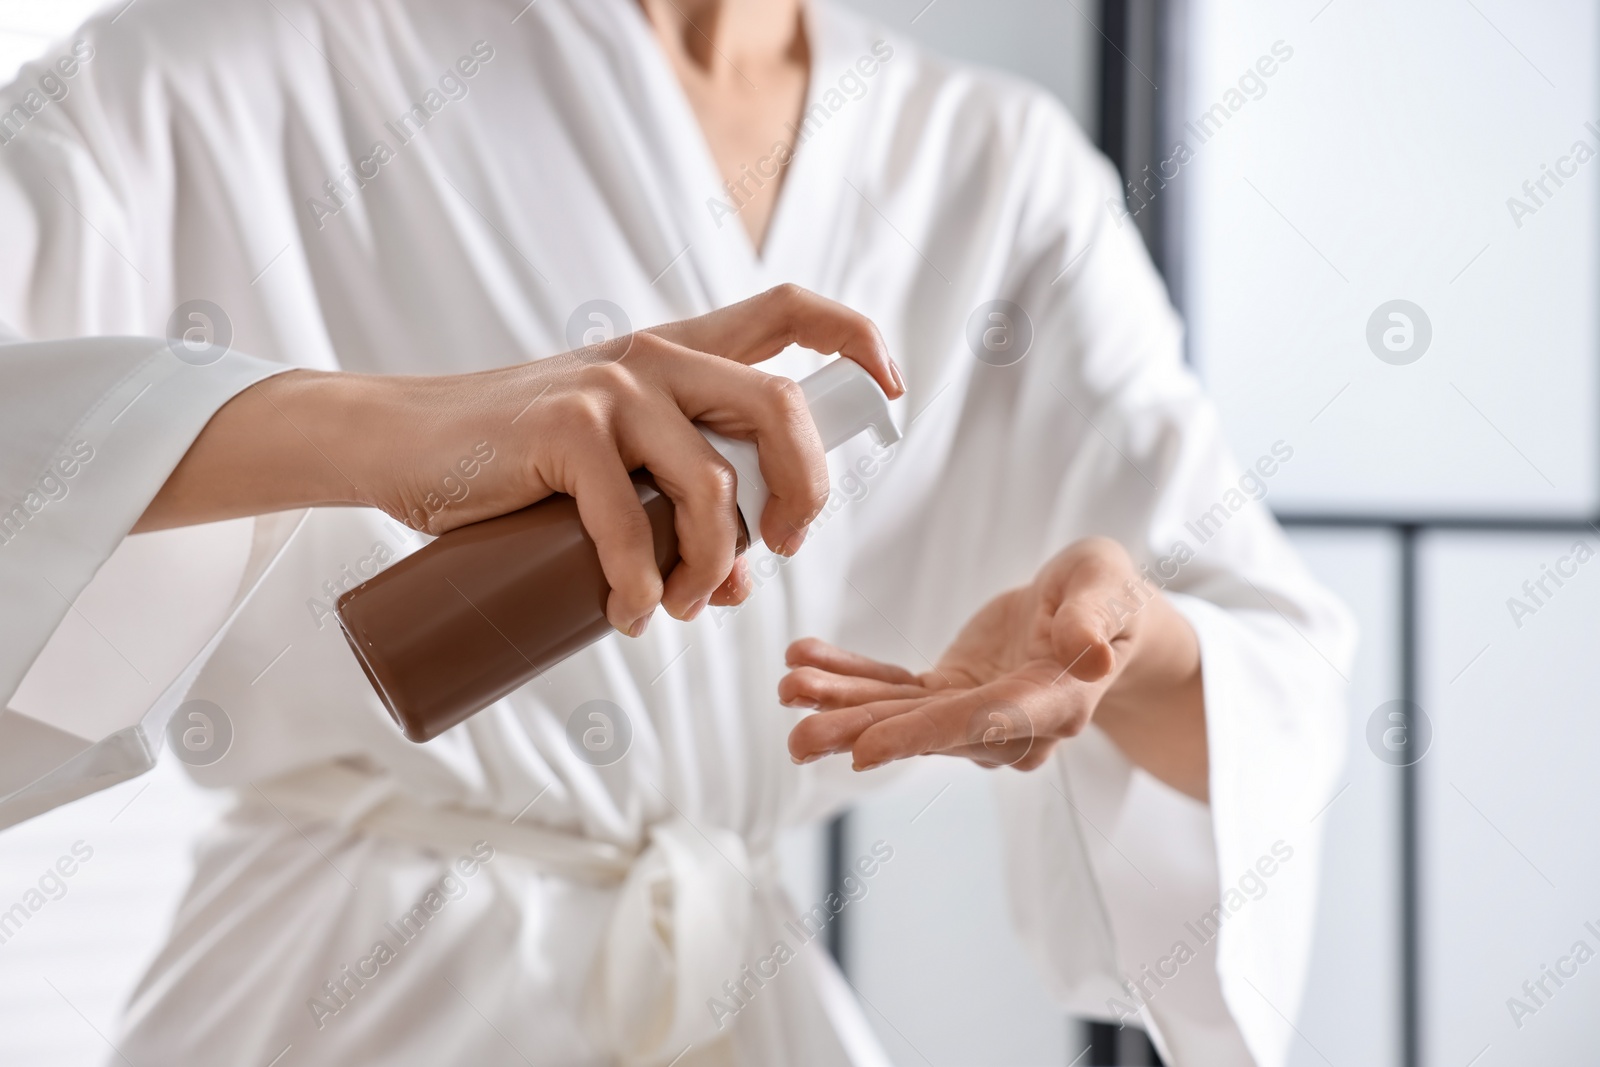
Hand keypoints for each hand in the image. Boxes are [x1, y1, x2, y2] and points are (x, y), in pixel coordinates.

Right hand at [137, 285, 902, 637]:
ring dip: (712, 568)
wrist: (399, 445)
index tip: (889, 389)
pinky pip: (634, 524)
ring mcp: (610, 389)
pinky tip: (626, 616)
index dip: (854, 338)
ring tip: (676, 610)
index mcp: (678, 356)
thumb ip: (673, 510)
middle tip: (780, 553)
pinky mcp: (563, 429)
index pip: (786, 312)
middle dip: (804, 494)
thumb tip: (733, 586)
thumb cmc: (513, 466)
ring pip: (715, 486)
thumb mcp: (611, 478)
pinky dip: (639, 587)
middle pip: (780, 409)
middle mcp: (655, 358)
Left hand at [780, 537, 1207, 798]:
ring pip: (900, 714)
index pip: (983, 722)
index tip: (866, 750)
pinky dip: (849, 676)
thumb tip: (1087, 653)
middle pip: (928, 731)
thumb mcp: (1106, 588)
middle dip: (861, 732)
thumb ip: (1092, 618)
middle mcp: (1010, 723)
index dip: (922, 735)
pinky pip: (894, 689)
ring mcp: (975, 713)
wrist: (1098, 610)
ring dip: (842, 704)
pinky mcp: (951, 694)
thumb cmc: (1108, 595)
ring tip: (790, 687)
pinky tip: (806, 662)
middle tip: (800, 735)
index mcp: (1053, 702)